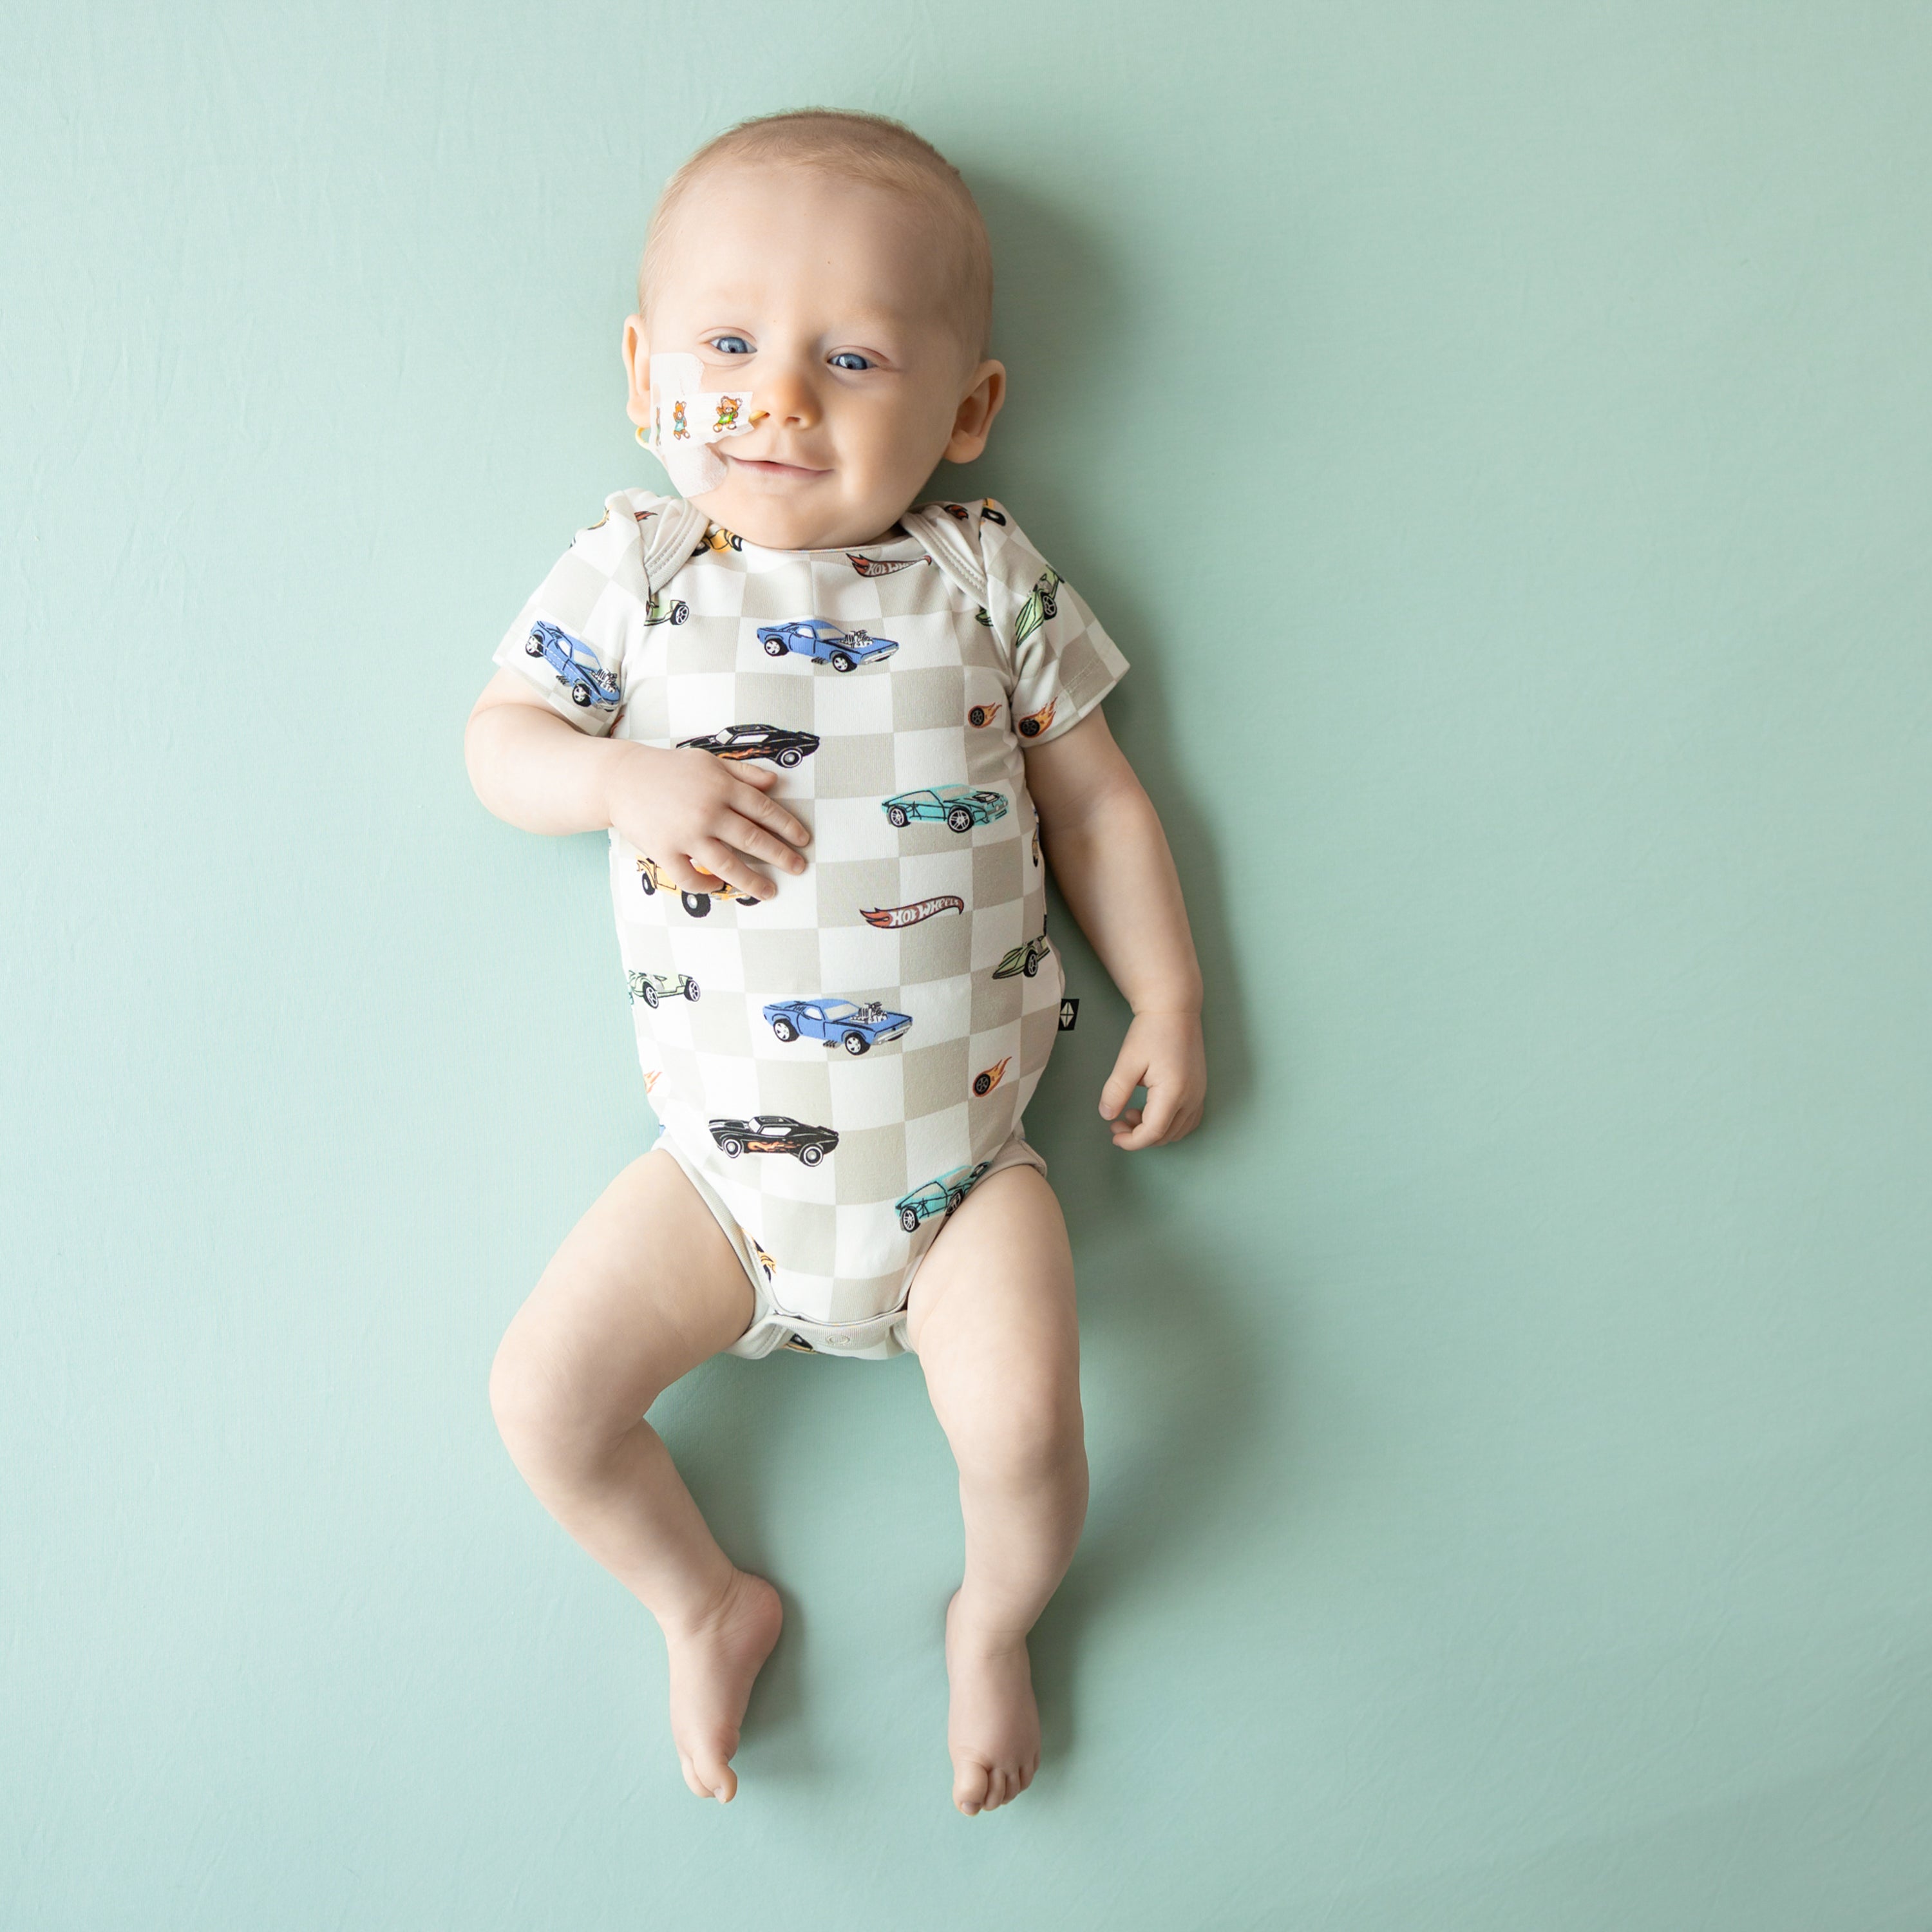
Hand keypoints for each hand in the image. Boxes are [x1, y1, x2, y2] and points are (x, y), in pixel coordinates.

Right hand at [598, 743, 809, 899]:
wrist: (620, 778)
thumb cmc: (669, 769)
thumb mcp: (709, 762)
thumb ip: (743, 773)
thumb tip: (775, 784)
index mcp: (721, 787)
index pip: (764, 809)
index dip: (787, 826)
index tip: (803, 840)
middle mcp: (708, 811)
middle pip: (753, 839)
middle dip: (781, 856)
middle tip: (799, 867)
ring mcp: (686, 834)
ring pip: (727, 865)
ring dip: (752, 881)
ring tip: (770, 891)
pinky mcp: (664, 852)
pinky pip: (691, 878)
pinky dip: (706, 887)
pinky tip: (718, 889)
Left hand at [1097, 1009, 1204, 1149]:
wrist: (1174, 1010)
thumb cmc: (1151, 1031)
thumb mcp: (1127, 1061)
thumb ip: (1116, 1091)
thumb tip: (1107, 1115)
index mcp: (1174, 1092)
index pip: (1153, 1132)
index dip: (1131, 1141)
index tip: (1114, 1135)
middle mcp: (1191, 1098)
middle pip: (1165, 1136)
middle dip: (1138, 1136)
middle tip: (1116, 1123)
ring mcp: (1199, 1095)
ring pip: (1177, 1132)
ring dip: (1153, 1131)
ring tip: (1131, 1113)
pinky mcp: (1200, 1090)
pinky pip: (1187, 1121)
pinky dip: (1168, 1124)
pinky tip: (1151, 1111)